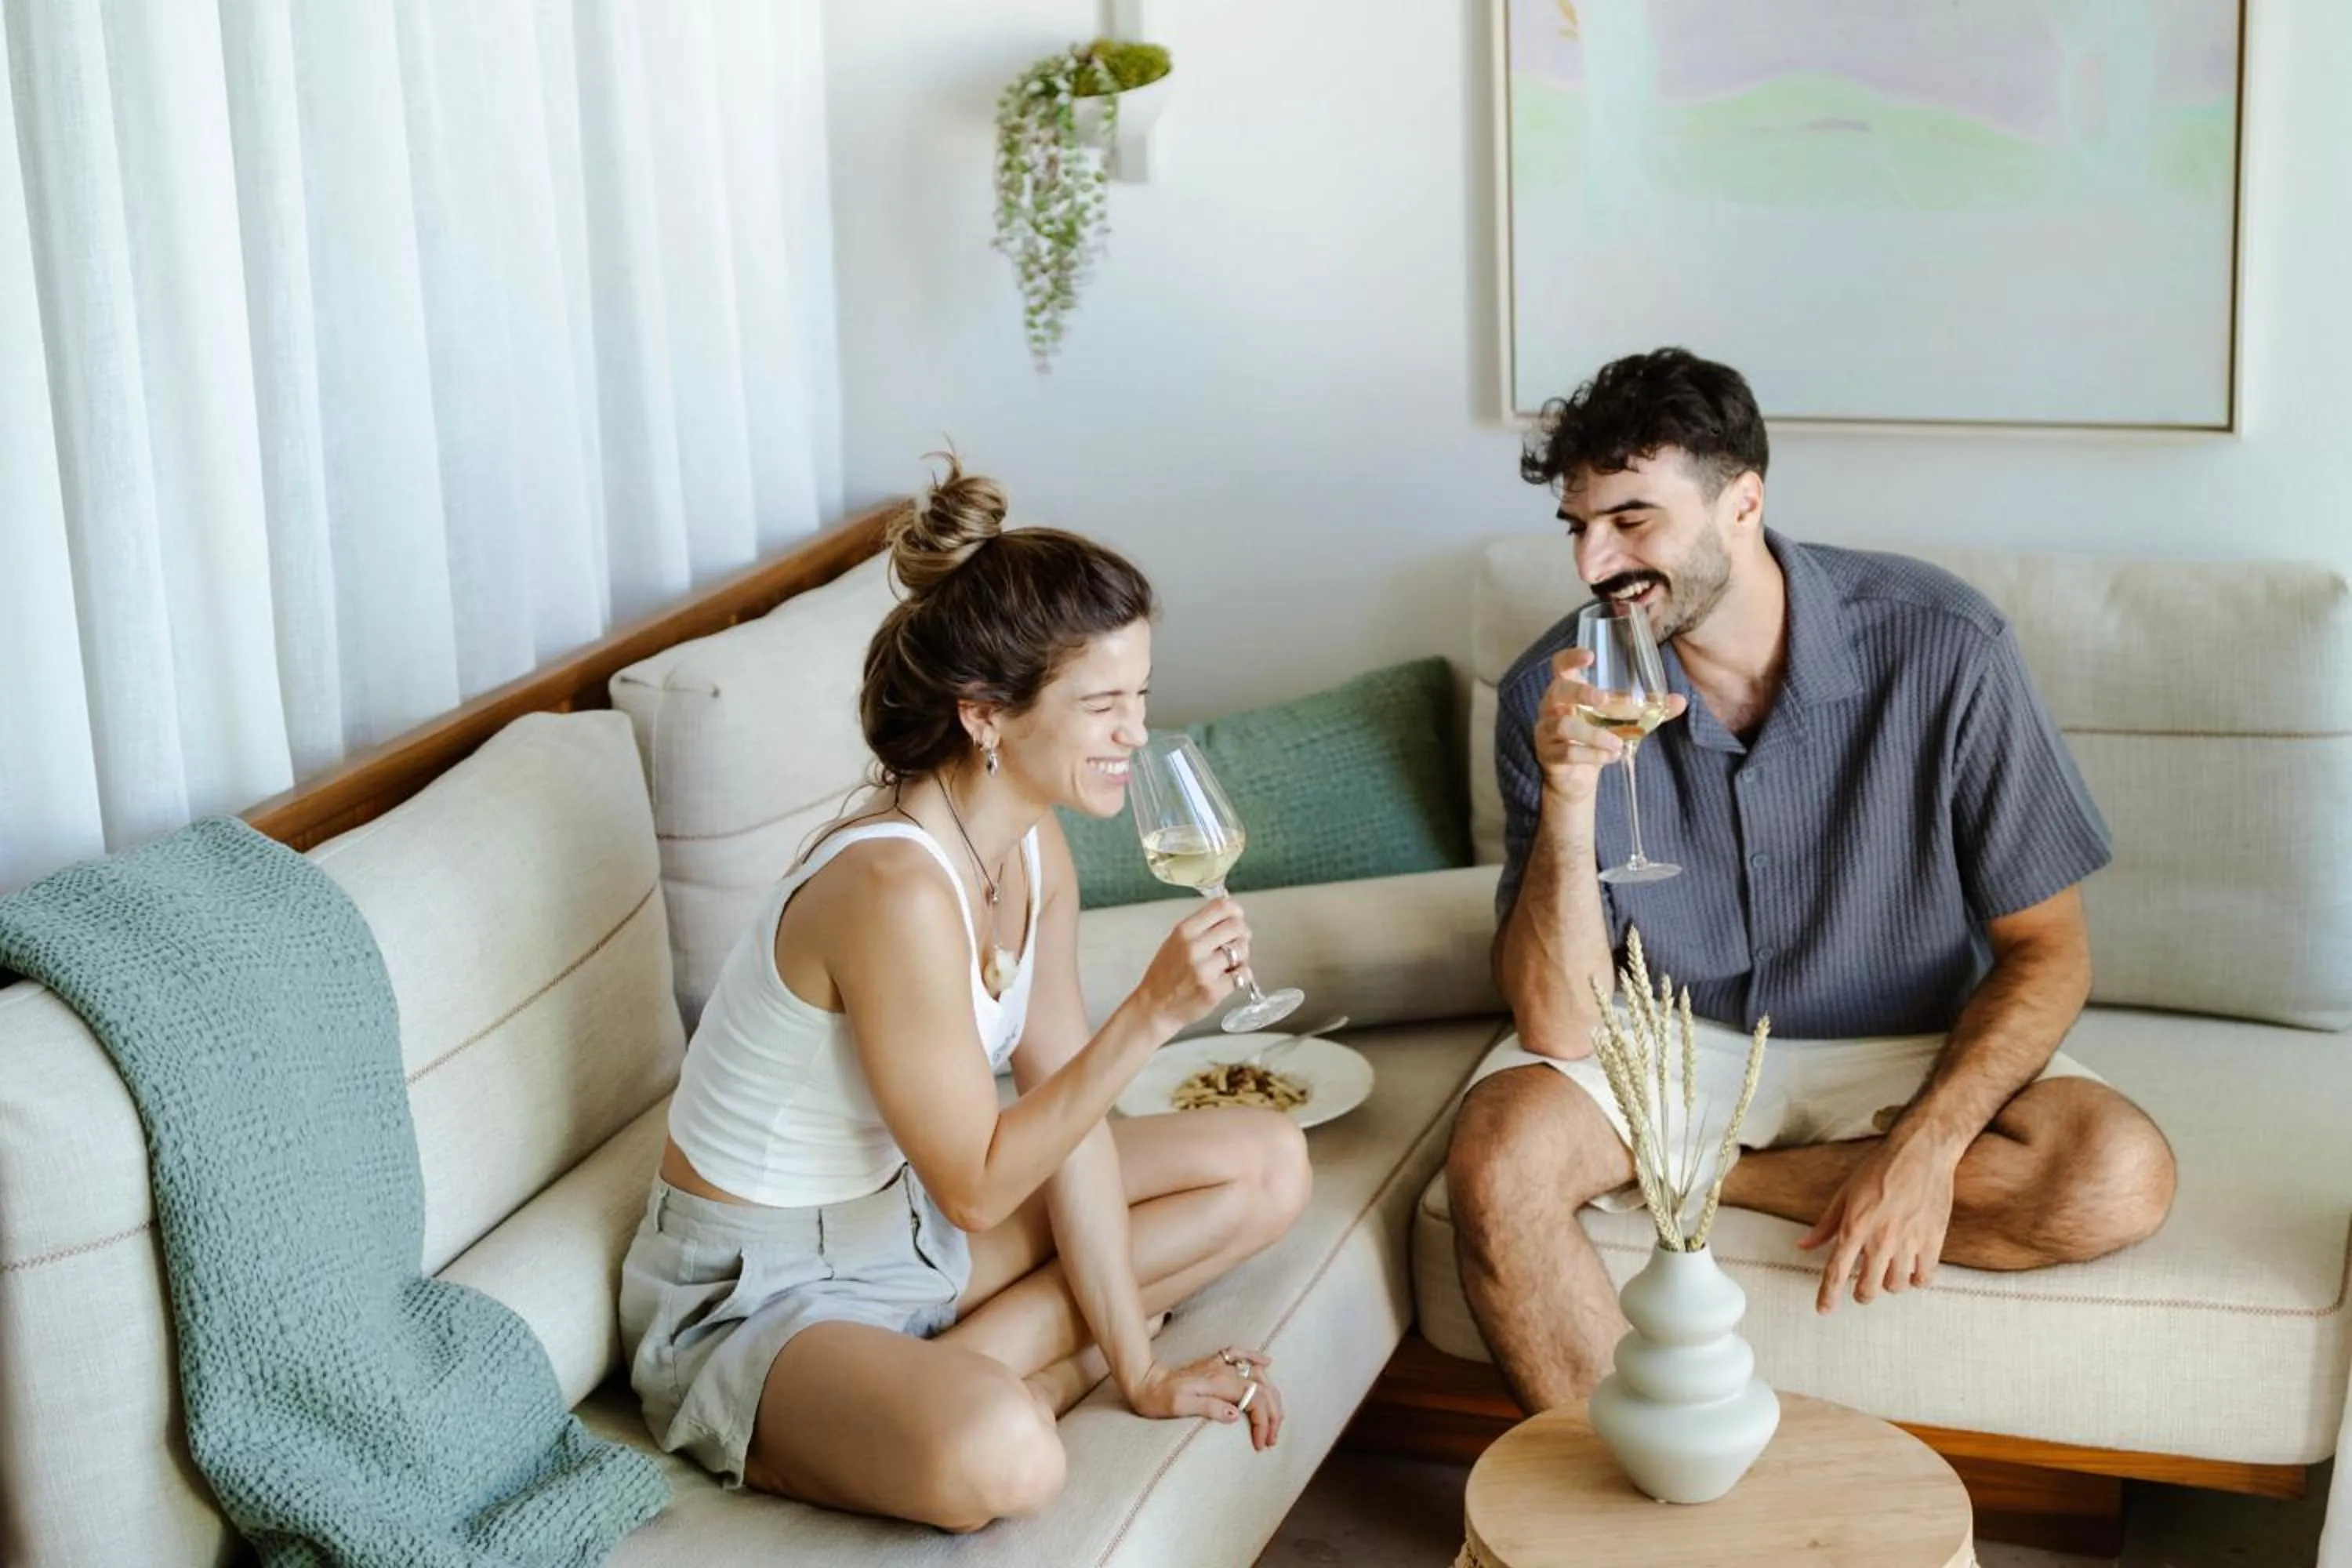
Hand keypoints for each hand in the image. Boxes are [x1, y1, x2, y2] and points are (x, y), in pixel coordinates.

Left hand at [1126, 1346, 1283, 1450]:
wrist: (1144, 1382)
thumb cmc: (1158, 1398)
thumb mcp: (1179, 1407)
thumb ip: (1208, 1407)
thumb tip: (1235, 1414)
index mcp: (1218, 1382)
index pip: (1254, 1399)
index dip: (1263, 1422)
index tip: (1260, 1443)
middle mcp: (1223, 1370)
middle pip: (1262, 1389)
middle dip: (1273, 1415)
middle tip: (1271, 1440)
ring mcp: (1220, 1365)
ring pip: (1259, 1375)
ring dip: (1271, 1397)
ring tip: (1275, 1420)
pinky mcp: (1215, 1364)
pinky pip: (1242, 1354)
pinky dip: (1257, 1358)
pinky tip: (1267, 1363)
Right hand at [1131, 897, 1250, 1036]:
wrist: (1154, 1008)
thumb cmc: (1165, 975)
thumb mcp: (1175, 942)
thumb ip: (1201, 928)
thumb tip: (1233, 915)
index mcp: (1184, 931)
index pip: (1221, 907)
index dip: (1235, 911)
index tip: (1236, 917)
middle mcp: (1194, 948)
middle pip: (1237, 926)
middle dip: (1242, 933)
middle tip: (1236, 942)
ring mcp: (1205, 970)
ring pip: (1242, 950)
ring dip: (1242, 956)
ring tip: (1230, 963)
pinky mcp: (1215, 991)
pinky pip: (1244, 974)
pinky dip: (1241, 974)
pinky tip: (1230, 977)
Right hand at [1534, 648, 1687, 797]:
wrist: (1578, 778)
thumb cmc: (1596, 738)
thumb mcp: (1622, 721)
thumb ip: (1648, 709)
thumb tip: (1680, 700)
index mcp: (1568, 690)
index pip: (1560, 665)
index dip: (1571, 657)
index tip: (1591, 656)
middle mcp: (1552, 707)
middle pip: (1557, 690)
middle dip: (1581, 692)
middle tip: (1604, 698)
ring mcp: (1546, 731)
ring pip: (1563, 725)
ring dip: (1594, 733)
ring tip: (1617, 743)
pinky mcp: (1548, 755)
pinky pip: (1567, 752)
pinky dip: (1591, 754)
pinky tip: (1610, 757)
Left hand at [1796, 1138, 1958, 1311]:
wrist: (1920, 1153)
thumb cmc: (1880, 1169)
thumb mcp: (1845, 1194)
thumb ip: (1826, 1225)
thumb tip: (1804, 1245)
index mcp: (1854, 1227)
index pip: (1836, 1271)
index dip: (1828, 1295)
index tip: (1824, 1309)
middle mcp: (1880, 1239)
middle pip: (1868, 1288)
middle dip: (1862, 1294)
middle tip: (1862, 1289)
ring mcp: (1908, 1242)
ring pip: (1896, 1286)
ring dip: (1888, 1285)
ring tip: (1888, 1272)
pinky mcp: (1933, 1241)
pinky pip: (1924, 1277)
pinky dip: (1916, 1280)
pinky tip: (1911, 1270)